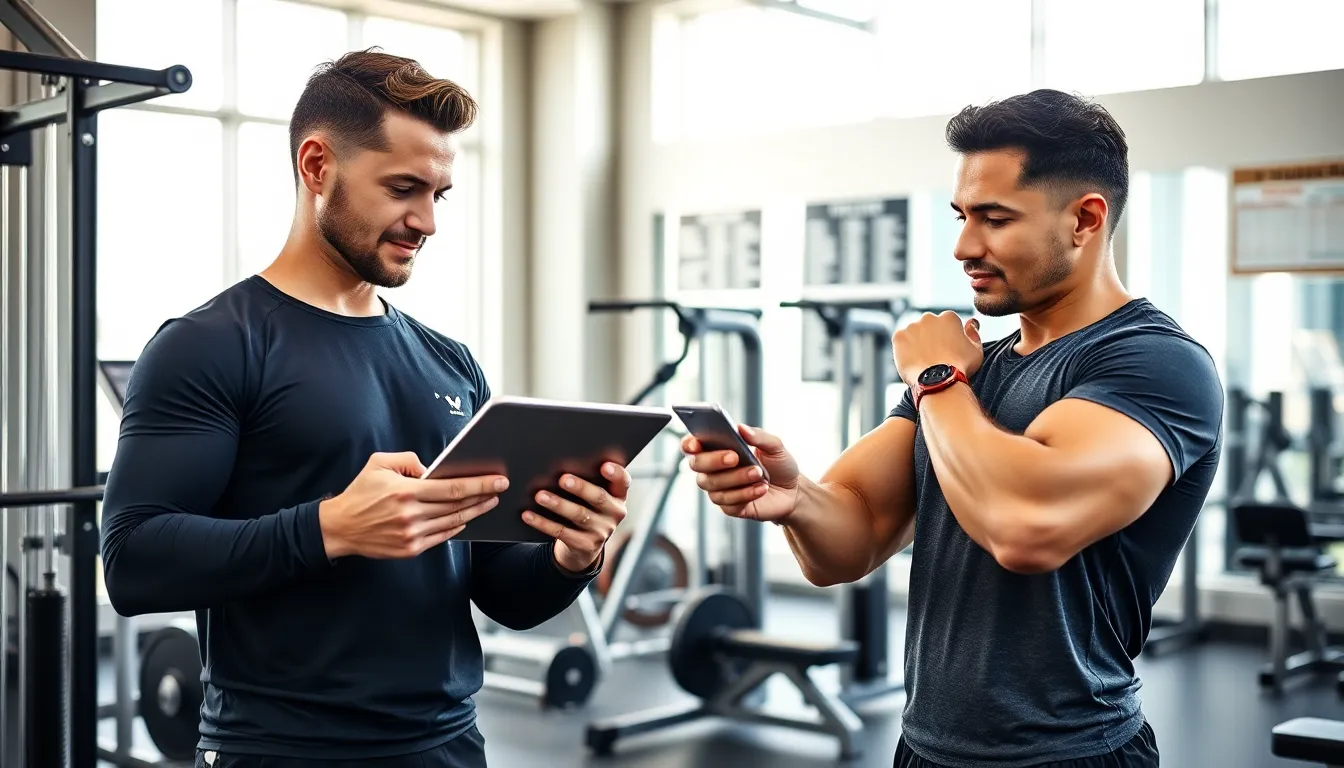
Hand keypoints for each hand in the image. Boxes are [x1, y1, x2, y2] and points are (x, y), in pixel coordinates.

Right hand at [319, 452, 505, 558]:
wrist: (340, 527)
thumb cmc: (361, 492)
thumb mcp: (380, 464)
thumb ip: (410, 460)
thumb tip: (434, 468)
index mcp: (406, 491)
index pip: (453, 488)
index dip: (480, 484)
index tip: (498, 480)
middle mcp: (411, 515)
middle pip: (458, 506)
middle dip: (483, 496)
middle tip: (501, 489)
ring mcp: (412, 535)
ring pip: (453, 522)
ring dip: (475, 512)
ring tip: (488, 502)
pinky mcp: (410, 549)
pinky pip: (442, 537)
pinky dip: (456, 526)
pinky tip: (466, 517)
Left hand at [526, 462, 629, 572]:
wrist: (584, 547)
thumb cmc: (586, 509)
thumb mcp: (593, 498)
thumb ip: (588, 481)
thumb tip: (560, 464)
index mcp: (618, 496)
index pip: (623, 482)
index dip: (616, 474)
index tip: (604, 466)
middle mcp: (614, 513)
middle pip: (598, 497)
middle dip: (580, 488)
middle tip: (563, 479)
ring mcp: (602, 531)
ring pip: (579, 515)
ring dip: (558, 504)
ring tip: (540, 496)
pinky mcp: (585, 545)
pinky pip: (561, 532)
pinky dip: (543, 523)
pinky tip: (528, 515)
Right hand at [684, 424, 800, 522]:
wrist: (792, 491)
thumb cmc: (779, 465)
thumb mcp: (775, 446)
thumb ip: (759, 436)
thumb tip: (741, 428)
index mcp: (718, 448)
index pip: (691, 445)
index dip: (689, 444)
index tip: (696, 444)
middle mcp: (713, 469)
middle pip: (696, 465)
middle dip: (714, 460)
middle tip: (735, 457)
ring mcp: (719, 489)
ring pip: (713, 484)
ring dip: (736, 478)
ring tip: (758, 474)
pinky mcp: (729, 507)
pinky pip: (728, 502)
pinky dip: (745, 494)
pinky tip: (760, 489)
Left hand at [892, 311, 982, 386]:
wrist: (939, 382)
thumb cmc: (961, 368)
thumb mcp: (976, 350)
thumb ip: (973, 333)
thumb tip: (971, 322)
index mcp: (949, 317)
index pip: (946, 324)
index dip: (947, 339)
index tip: (947, 351)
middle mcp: (929, 317)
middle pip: (928, 326)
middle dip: (930, 338)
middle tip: (934, 357)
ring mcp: (912, 326)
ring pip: (913, 333)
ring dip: (916, 343)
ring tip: (923, 361)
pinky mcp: (899, 336)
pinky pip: (900, 341)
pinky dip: (903, 349)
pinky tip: (913, 361)